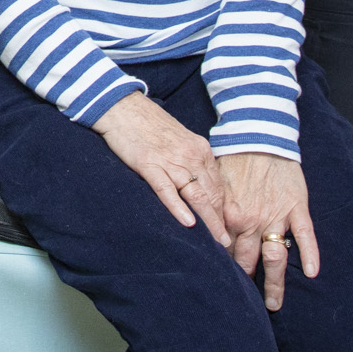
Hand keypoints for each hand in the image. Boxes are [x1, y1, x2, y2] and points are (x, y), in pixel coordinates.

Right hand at [91, 92, 229, 244]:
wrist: (123, 106)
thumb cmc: (150, 124)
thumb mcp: (180, 140)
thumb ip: (192, 162)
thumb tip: (200, 188)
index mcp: (201, 150)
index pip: (219, 187)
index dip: (225, 212)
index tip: (229, 230)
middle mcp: (192, 155)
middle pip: (213, 195)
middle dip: (222, 222)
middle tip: (228, 245)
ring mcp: (171, 160)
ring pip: (196, 196)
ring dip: (209, 221)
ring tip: (217, 242)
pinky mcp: (149, 164)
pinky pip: (167, 190)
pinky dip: (178, 208)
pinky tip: (188, 223)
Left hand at [217, 152, 320, 311]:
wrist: (259, 135)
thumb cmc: (235, 159)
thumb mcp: (216, 186)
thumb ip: (212, 210)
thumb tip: (202, 232)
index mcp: (228, 216)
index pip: (225, 253)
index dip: (224, 271)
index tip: (222, 288)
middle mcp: (250, 221)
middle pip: (248, 261)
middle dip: (246, 285)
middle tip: (246, 306)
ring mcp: (276, 216)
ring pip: (275, 256)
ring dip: (275, 282)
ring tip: (274, 305)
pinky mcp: (297, 207)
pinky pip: (306, 236)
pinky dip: (309, 254)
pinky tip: (311, 273)